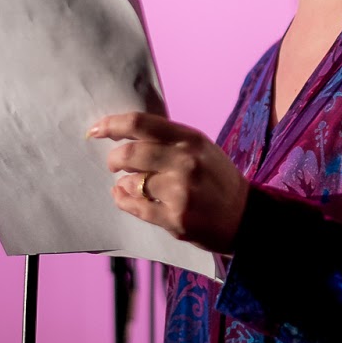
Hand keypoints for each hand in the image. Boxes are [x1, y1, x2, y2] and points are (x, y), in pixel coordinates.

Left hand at [88, 112, 248, 254]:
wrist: (245, 217)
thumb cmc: (217, 180)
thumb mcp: (201, 149)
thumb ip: (168, 140)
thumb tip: (125, 134)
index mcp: (190, 139)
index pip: (140, 123)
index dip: (111, 125)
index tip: (96, 130)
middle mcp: (185, 162)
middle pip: (129, 153)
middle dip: (113, 159)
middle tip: (113, 164)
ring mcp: (180, 192)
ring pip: (130, 183)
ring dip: (123, 184)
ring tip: (131, 185)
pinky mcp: (175, 218)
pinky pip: (134, 207)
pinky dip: (123, 201)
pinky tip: (125, 198)